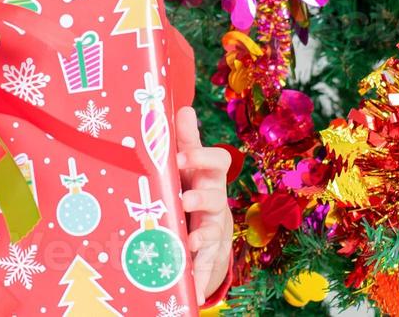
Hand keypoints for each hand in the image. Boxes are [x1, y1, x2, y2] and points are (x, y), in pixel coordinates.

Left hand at [176, 105, 234, 302]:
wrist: (207, 223)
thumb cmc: (194, 184)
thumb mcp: (189, 162)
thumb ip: (185, 138)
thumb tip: (182, 106)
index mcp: (209, 176)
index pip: (217, 161)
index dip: (201, 157)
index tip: (181, 156)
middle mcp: (216, 201)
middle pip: (215, 197)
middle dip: (202, 198)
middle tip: (185, 200)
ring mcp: (215, 228)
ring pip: (212, 231)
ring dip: (201, 237)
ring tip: (188, 242)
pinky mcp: (209, 253)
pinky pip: (206, 266)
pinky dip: (200, 277)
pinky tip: (193, 291)